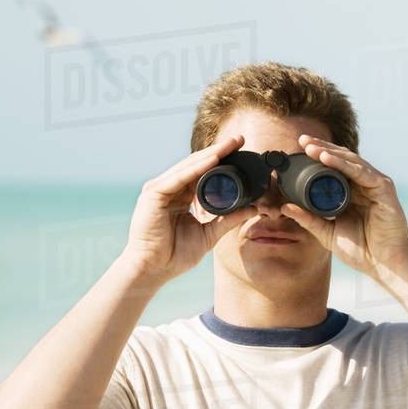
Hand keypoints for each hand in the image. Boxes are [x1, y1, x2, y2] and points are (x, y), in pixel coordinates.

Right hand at [120, 134, 251, 282]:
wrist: (154, 269)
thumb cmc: (175, 254)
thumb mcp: (209, 234)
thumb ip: (229, 220)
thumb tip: (253, 209)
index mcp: (180, 195)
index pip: (203, 172)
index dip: (222, 160)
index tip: (241, 150)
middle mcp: (169, 188)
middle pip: (197, 164)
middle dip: (219, 151)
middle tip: (239, 139)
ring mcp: (160, 189)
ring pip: (189, 166)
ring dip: (211, 154)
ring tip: (230, 144)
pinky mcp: (154, 194)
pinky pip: (179, 177)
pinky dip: (197, 168)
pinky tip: (213, 159)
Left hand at [279, 135, 407, 282]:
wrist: (384, 264)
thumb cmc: (362, 250)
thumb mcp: (327, 232)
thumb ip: (308, 219)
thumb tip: (285, 207)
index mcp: (353, 192)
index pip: (334, 168)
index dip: (317, 157)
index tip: (297, 150)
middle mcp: (364, 184)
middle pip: (342, 159)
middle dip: (321, 148)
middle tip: (301, 140)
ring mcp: (375, 184)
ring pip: (351, 161)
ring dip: (329, 152)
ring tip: (310, 147)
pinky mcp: (384, 188)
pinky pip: (361, 171)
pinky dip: (343, 164)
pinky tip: (327, 158)